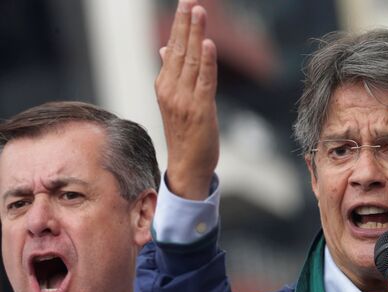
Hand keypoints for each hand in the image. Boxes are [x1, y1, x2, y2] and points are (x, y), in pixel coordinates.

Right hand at [155, 0, 218, 199]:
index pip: (172, 49)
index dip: (180, 26)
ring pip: (191, 61)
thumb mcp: (174, 101)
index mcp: (164, 86)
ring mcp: (184, 101)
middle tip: (190, 1)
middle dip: (185, 24)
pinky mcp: (201, 110)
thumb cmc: (184, 134)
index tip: (185, 5)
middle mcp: (171, 90)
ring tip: (199, 12)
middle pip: (179, 50)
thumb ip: (171, 74)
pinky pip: (204, 82)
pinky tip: (209, 44)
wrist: (187, 166)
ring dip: (196, 35)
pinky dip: (207, 62)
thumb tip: (165, 48)